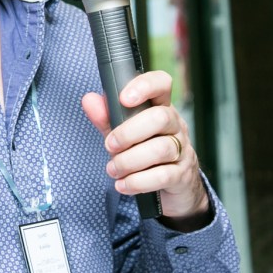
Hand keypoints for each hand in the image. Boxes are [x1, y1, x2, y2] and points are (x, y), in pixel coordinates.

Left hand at [82, 70, 211, 230]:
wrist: (175, 189)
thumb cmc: (146, 154)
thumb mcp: (124, 134)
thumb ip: (106, 118)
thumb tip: (88, 100)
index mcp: (161, 108)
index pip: (161, 84)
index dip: (144, 86)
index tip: (123, 98)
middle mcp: (175, 125)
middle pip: (160, 118)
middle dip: (128, 133)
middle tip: (109, 145)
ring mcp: (183, 150)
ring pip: (161, 149)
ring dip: (129, 161)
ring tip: (113, 169)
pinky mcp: (182, 175)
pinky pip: (162, 176)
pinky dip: (137, 181)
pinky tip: (123, 184)